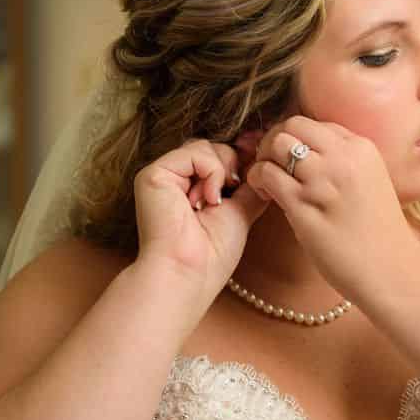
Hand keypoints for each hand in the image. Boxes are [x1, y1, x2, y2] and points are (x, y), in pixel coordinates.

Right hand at [132, 138, 271, 296]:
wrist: (188, 273)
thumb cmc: (211, 255)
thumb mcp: (241, 211)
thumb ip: (251, 184)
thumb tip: (266, 160)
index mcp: (189, 189)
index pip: (217, 158)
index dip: (240, 158)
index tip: (258, 165)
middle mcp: (173, 181)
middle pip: (213, 148)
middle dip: (232, 167)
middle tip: (230, 195)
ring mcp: (162, 176)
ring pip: (206, 147)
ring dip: (221, 172)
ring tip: (213, 204)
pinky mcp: (153, 174)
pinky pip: (196, 152)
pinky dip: (211, 172)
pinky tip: (206, 200)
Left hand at [237, 115, 419, 302]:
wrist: (391, 269)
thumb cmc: (377, 233)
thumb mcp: (370, 182)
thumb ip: (342, 164)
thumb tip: (306, 155)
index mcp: (362, 148)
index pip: (315, 124)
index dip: (294, 137)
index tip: (289, 158)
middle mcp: (343, 157)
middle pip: (292, 125)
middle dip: (273, 141)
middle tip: (270, 165)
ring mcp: (323, 180)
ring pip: (276, 145)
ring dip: (262, 160)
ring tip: (267, 182)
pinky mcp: (304, 205)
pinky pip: (267, 175)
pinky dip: (258, 179)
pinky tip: (266, 195)